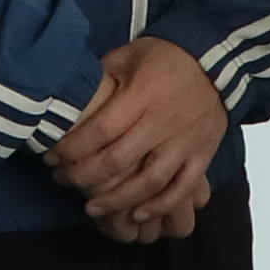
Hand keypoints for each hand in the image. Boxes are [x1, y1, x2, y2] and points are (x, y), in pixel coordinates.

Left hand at [46, 37, 228, 241]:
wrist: (217, 60)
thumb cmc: (166, 57)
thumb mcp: (128, 55)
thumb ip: (100, 77)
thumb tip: (68, 96)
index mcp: (142, 94)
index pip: (101, 130)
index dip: (72, 148)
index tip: (52, 157)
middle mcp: (163, 122)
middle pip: (119, 161)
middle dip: (84, 177)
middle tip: (62, 181)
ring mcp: (185, 142)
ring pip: (149, 182)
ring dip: (117, 201)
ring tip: (91, 208)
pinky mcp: (202, 155)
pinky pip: (182, 188)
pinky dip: (160, 205)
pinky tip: (137, 214)